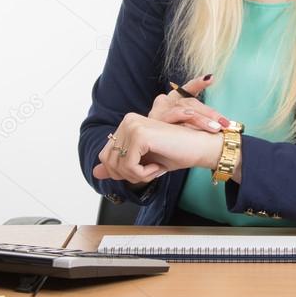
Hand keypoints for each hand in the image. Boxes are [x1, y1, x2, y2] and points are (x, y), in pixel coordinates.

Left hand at [92, 112, 222, 183]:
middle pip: (109, 162)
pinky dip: (144, 174)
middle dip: (129, 175)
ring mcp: (132, 126)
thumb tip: (95, 173)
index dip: (122, 171)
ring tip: (155, 167)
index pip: (105, 156)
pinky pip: (129, 167)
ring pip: (118, 166)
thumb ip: (119, 166)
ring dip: (138, 176)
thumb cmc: (175, 153)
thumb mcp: (142, 163)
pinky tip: (158, 166)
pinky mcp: (140, 135)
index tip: (144, 168)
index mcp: (126, 124)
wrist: (199, 148)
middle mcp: (127, 121)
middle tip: (151, 169)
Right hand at [148, 74, 228, 131]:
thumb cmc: (168, 137)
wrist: (145, 149)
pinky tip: (190, 115)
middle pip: (191, 103)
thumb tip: (226, 124)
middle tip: (225, 123)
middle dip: (209, 113)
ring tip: (215, 127)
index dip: (199, 83)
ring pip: (184, 109)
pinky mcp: (154, 120)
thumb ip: (200, 121)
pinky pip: (171, 117)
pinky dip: (181, 116)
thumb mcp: (185, 127)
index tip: (211, 78)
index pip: (189, 88)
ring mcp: (159, 110)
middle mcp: (166, 101)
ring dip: (201, 119)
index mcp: (174, 99)